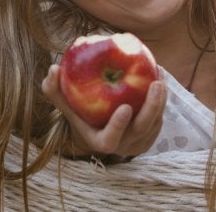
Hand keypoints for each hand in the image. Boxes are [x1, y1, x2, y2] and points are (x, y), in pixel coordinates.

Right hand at [41, 64, 166, 158]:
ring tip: (159, 73)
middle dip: (152, 107)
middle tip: (156, 83)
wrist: (96, 125)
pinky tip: (159, 76)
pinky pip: (159, 119)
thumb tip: (53, 68)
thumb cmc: (77, 111)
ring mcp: (138, 144)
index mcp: (100, 142)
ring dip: (161, 99)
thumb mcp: (64, 101)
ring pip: (155, 123)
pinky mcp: (150, 137)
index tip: (125, 107)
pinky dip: (162, 99)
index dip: (118, 126)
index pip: (110, 140)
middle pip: (141, 130)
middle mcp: (122, 147)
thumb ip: (54, 88)